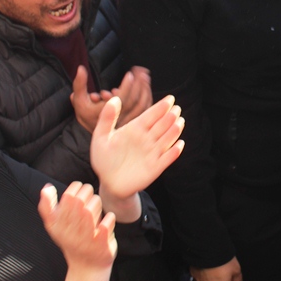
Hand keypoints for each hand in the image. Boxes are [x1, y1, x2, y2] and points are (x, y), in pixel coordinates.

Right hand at [38, 181, 116, 270]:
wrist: (87, 267)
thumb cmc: (71, 241)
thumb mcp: (54, 227)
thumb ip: (47, 207)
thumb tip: (46, 188)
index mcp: (58, 224)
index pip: (68, 196)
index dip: (76, 188)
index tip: (80, 191)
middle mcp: (71, 231)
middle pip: (81, 200)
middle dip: (88, 193)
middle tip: (90, 197)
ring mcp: (86, 237)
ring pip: (92, 209)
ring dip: (97, 204)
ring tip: (97, 208)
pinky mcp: (101, 243)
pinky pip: (107, 223)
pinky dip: (109, 219)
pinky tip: (106, 221)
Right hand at [71, 65, 152, 132]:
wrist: (94, 135)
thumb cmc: (87, 114)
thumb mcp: (79, 100)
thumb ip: (79, 84)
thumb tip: (81, 68)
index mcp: (107, 115)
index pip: (120, 100)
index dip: (126, 86)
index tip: (129, 74)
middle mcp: (120, 120)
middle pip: (135, 101)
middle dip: (139, 84)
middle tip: (141, 71)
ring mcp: (129, 122)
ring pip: (143, 106)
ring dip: (146, 89)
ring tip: (145, 76)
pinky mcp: (136, 122)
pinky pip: (146, 110)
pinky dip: (148, 97)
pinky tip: (147, 87)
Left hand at [90, 94, 183, 216]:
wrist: (109, 183)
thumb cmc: (104, 159)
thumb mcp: (100, 137)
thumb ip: (107, 118)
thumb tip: (115, 98)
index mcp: (135, 129)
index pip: (151, 115)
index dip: (161, 107)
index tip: (170, 98)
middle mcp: (147, 139)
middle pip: (162, 125)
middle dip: (170, 116)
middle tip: (176, 108)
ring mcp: (152, 152)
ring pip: (167, 139)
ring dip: (174, 131)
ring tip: (179, 121)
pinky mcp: (156, 167)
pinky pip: (168, 158)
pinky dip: (174, 152)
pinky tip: (179, 144)